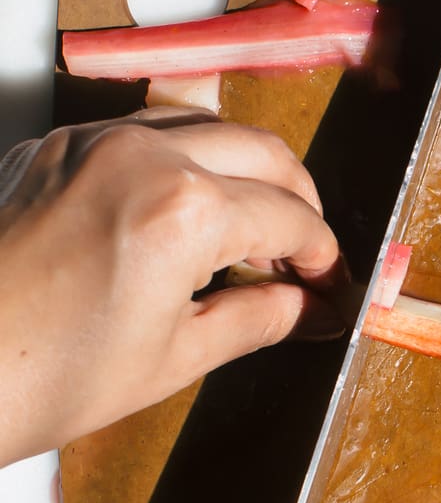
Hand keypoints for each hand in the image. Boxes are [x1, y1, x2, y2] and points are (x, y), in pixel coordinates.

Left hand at [0, 110, 343, 465]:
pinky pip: (143, 132)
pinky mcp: (55, 147)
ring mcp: (92, 142)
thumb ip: (257, 318)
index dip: (324, 257)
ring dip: (244, 172)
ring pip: (205, 126)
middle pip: (263, 152)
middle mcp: (142, 156)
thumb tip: (306, 308)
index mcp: (184, 211)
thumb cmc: (46, 376)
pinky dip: (183, 162)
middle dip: (298, 202)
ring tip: (251, 234)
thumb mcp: (176, 358)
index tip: (333, 285)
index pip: (290, 218)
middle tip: (304, 257)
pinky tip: (186, 215)